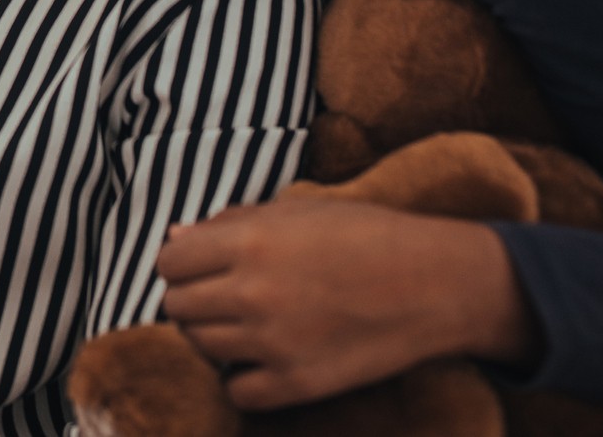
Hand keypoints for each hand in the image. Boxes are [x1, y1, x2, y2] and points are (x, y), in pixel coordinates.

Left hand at [155, 198, 538, 408]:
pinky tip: (264, 357)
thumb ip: (229, 223)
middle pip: (177, 306)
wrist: (433, 284)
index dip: (181, 263)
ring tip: (248, 321)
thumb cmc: (366, 236)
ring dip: (214, 335)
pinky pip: (235, 390)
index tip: (202, 266)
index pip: (169, 262)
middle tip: (223, 294)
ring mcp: (272, 342)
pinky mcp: (296, 383)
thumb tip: (175, 237)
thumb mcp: (296, 212)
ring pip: (200, 346)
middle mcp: (252, 292)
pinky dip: (242, 377)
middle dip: (193, 298)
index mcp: (249, 241)